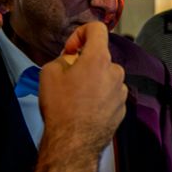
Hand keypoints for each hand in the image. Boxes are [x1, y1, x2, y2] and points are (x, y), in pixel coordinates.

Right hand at [38, 23, 125, 154]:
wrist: (73, 143)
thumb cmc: (60, 106)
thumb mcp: (49, 73)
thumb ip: (63, 58)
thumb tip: (72, 60)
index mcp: (99, 59)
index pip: (97, 29)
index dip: (81, 34)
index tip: (70, 50)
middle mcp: (116, 72)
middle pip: (101, 56)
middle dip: (85, 62)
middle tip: (69, 77)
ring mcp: (121, 92)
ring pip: (106, 77)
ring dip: (94, 80)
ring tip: (77, 97)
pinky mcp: (122, 109)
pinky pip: (110, 94)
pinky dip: (100, 96)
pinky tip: (85, 109)